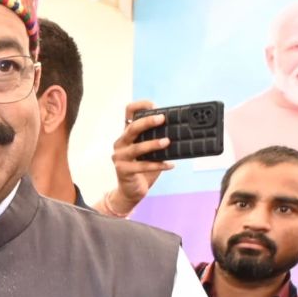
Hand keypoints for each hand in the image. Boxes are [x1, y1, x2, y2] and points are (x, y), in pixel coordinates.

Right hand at [99, 100, 173, 217]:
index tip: (154, 105)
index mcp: (127, 134)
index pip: (128, 113)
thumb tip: (178, 130)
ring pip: (136, 148)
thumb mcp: (150, 151)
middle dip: (147, 121)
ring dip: (153, 144)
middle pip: (132, 128)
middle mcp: (121, 143)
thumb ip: (157, 139)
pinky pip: (142, 166)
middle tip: (163, 119)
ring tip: (167, 142)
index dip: (140, 106)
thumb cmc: (143, 168)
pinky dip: (158, 165)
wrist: (131, 191)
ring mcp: (119, 157)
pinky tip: (170, 165)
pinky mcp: (122, 170)